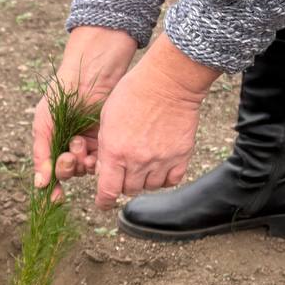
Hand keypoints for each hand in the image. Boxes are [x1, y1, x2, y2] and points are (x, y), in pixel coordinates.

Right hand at [33, 27, 137, 194]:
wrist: (89, 74)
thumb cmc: (61, 95)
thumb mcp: (44, 123)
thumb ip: (42, 154)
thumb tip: (40, 184)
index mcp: (54, 141)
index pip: (52, 170)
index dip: (53, 186)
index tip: (55, 197)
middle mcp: (72, 145)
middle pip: (70, 171)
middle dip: (68, 168)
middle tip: (69, 156)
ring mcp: (91, 143)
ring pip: (87, 168)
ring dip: (82, 163)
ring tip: (80, 145)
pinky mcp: (108, 140)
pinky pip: (103, 159)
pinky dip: (97, 160)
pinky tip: (94, 151)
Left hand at [94, 34, 219, 208]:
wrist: (167, 81)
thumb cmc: (131, 93)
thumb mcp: (106, 119)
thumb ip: (106, 147)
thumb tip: (105, 168)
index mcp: (115, 152)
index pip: (107, 191)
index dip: (103, 201)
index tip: (103, 202)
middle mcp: (138, 161)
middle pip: (128, 190)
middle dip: (123, 184)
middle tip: (124, 170)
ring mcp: (161, 160)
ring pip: (150, 187)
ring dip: (143, 180)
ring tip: (142, 163)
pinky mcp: (181, 155)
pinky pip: (172, 180)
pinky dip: (164, 177)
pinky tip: (160, 166)